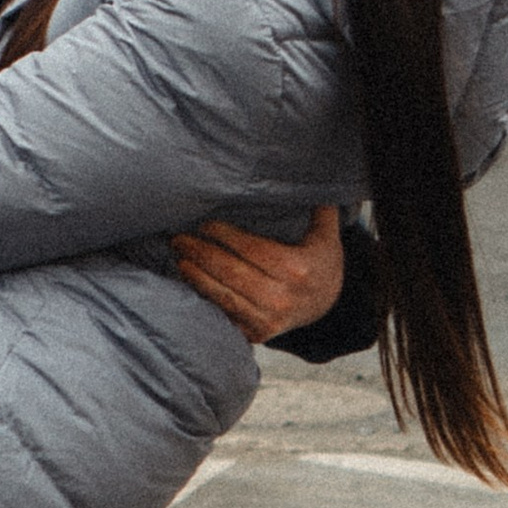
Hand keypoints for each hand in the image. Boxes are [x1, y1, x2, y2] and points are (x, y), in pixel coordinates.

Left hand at [168, 203, 343, 343]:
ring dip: (196, 277)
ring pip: (223, 295)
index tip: (203, 224)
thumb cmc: (320, 262)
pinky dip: (206, 298)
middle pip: (231, 272)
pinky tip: (191, 283)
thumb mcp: (326, 234)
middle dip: (200, 253)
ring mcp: (268, 319)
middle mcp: (281, 297)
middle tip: (179, 239)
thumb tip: (309, 174)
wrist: (329, 306)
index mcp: (296, 269)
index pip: (250, 248)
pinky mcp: (257, 333)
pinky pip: (225, 314)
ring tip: (179, 259)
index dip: (223, 235)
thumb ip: (318, 207)